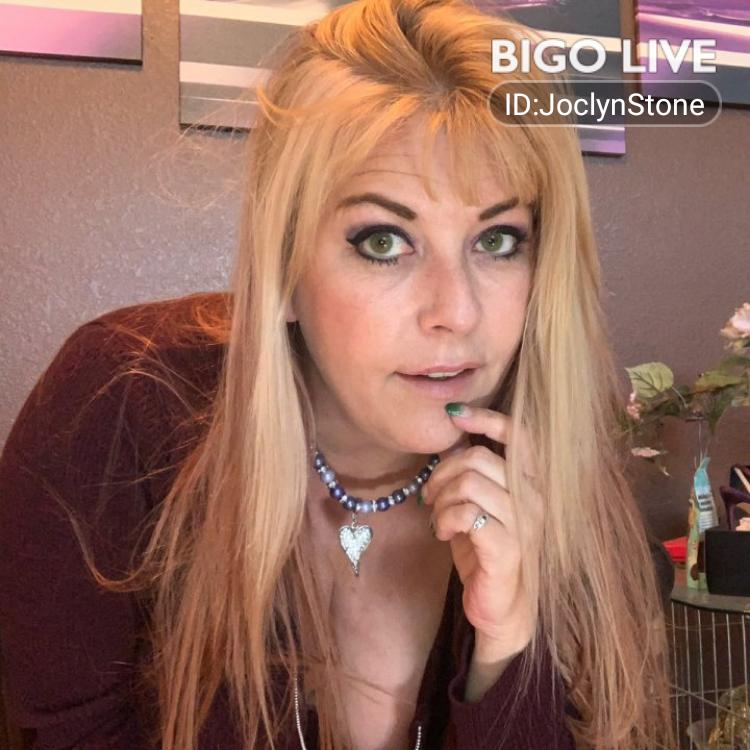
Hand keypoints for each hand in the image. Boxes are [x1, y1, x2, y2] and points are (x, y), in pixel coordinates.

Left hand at [422, 403, 542, 660]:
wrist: (500, 605)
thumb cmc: (485, 548)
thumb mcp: (478, 503)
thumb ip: (472, 471)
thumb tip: (451, 436)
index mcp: (529, 481)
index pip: (518, 434)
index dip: (485, 418)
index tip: (453, 414)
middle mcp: (533, 496)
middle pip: (477, 457)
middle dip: (442, 472)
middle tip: (430, 495)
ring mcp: (524, 522)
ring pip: (468, 483)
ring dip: (441, 499)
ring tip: (437, 517)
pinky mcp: (508, 547)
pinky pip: (466, 514)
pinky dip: (444, 519)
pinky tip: (442, 532)